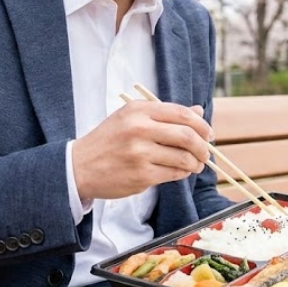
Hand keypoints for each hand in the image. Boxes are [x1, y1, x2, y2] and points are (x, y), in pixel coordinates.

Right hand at [72, 101, 212, 200]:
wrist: (80, 166)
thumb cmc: (109, 140)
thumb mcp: (131, 118)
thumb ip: (164, 114)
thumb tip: (199, 112)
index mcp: (138, 110)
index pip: (182, 114)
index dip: (201, 125)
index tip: (208, 133)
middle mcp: (139, 129)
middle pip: (187, 136)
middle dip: (203, 146)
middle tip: (206, 152)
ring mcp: (140, 153)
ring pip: (183, 157)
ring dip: (196, 162)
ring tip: (195, 164)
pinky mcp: (141, 175)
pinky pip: (174, 173)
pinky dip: (183, 173)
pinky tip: (181, 171)